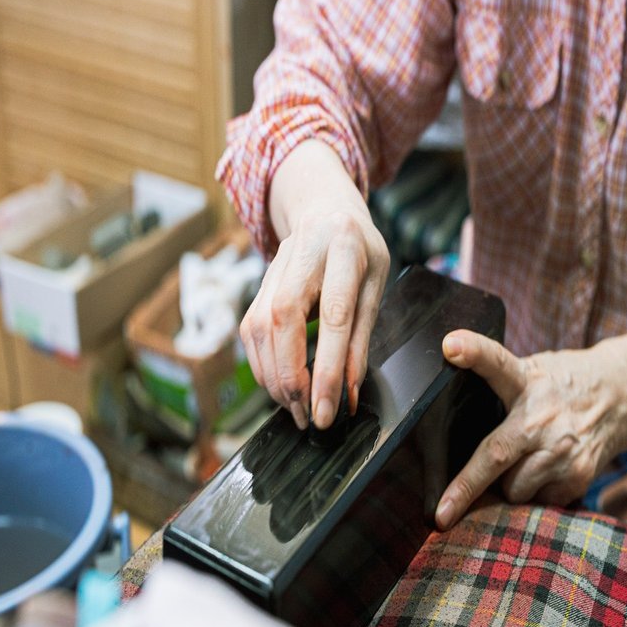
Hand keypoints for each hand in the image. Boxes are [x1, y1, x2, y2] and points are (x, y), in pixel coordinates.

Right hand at [239, 142, 389, 429]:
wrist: (323, 209)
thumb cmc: (359, 250)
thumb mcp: (376, 284)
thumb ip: (361, 337)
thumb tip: (349, 393)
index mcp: (344, 248)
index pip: (334, 315)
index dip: (327, 368)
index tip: (327, 411)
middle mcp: (301, 254)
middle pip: (283, 322)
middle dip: (291, 378)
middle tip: (307, 416)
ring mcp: (272, 269)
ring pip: (259, 329)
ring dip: (274, 378)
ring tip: (295, 407)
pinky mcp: (256, 286)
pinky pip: (251, 332)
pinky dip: (263, 365)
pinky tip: (280, 385)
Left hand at [434, 330, 626, 529]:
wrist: (623, 394)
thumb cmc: (563, 384)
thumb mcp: (533, 369)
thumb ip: (501, 384)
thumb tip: (457, 386)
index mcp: (526, 381)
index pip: (496, 362)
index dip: (473, 352)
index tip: (450, 346)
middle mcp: (542, 417)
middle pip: (496, 455)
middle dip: (466, 488)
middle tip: (443, 513)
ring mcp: (562, 451)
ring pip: (514, 489)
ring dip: (508, 485)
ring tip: (521, 462)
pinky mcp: (577, 477)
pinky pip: (538, 502)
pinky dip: (534, 493)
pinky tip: (545, 471)